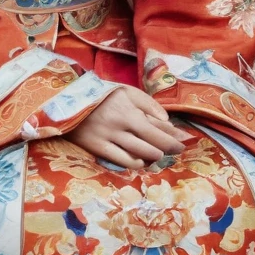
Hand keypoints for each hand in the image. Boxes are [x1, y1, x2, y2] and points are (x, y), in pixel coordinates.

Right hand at [66, 85, 191, 168]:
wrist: (69, 100)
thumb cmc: (102, 94)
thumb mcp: (125, 91)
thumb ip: (147, 103)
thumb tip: (166, 120)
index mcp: (128, 109)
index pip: (157, 128)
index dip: (173, 137)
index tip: (185, 141)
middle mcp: (120, 125)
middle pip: (151, 142)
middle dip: (168, 148)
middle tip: (178, 150)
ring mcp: (108, 138)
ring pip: (138, 153)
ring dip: (153, 156)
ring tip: (160, 155)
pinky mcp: (98, 148)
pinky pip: (121, 161)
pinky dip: (135, 163)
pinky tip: (141, 161)